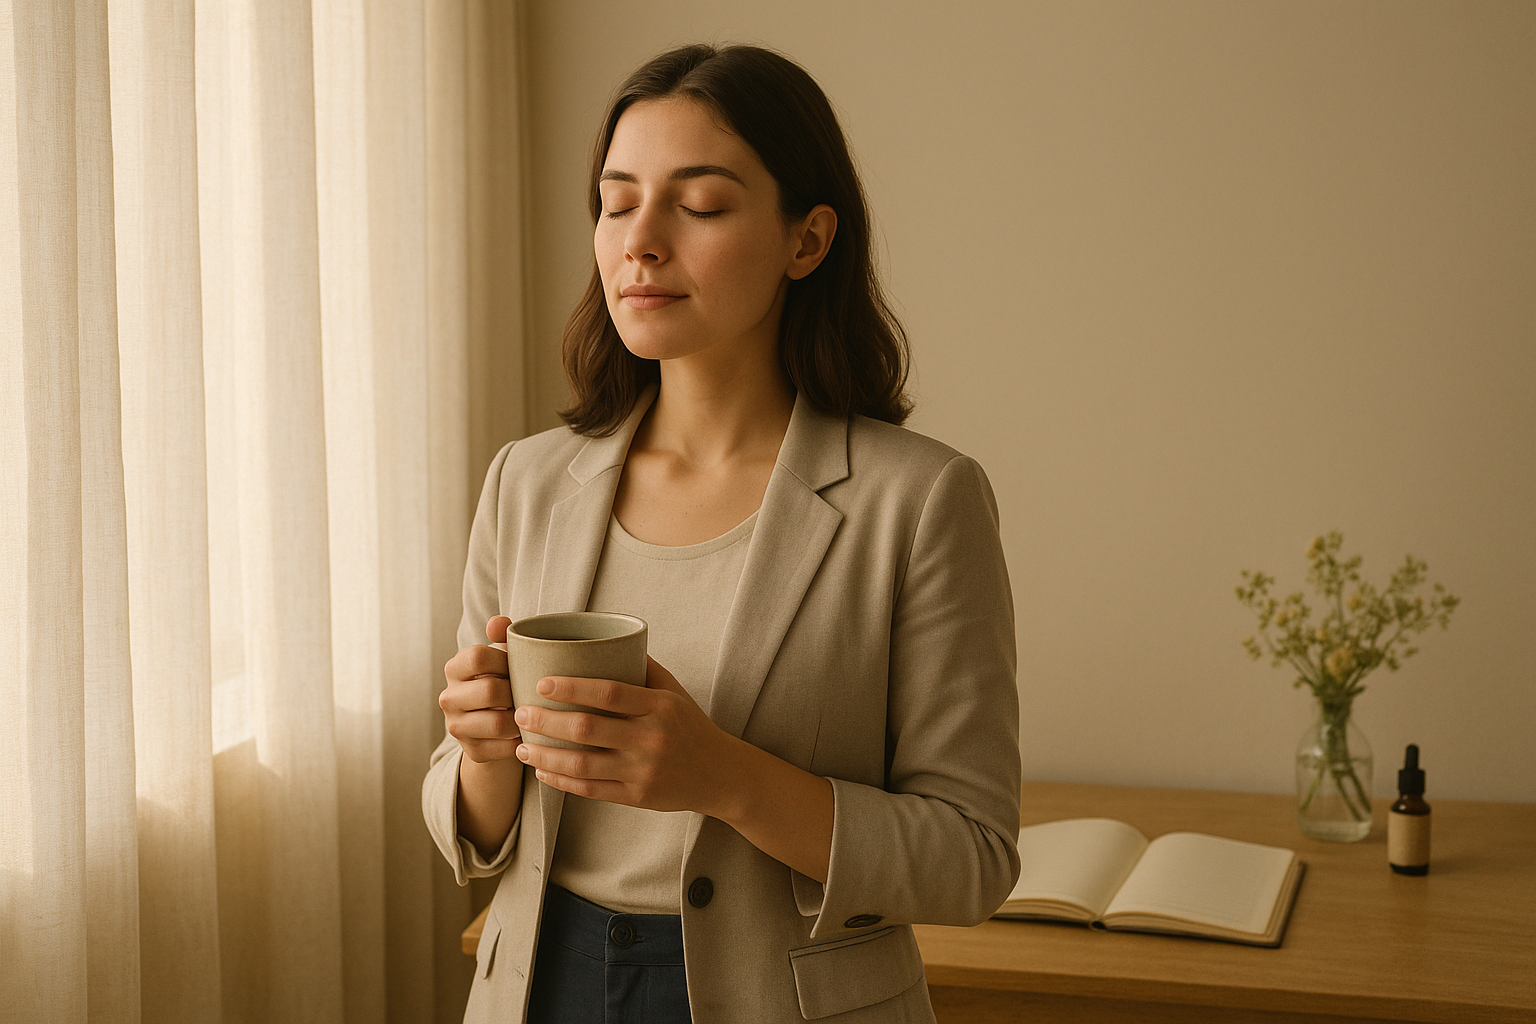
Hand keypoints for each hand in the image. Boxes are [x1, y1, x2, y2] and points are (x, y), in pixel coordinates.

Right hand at [440, 615, 521, 763]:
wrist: (498, 727)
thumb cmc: (505, 680)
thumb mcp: (503, 657)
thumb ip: (502, 636)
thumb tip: (499, 622)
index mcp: (454, 668)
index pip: (477, 656)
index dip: (505, 659)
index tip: (520, 664)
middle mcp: (449, 698)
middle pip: (490, 691)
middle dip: (518, 691)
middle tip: (533, 692)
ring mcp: (456, 727)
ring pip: (498, 723)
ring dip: (522, 719)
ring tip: (533, 713)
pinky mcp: (472, 751)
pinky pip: (504, 748)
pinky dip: (522, 741)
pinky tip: (530, 733)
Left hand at [513, 657, 738, 815]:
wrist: (720, 774)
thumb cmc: (691, 726)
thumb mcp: (674, 692)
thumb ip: (642, 668)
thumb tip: (602, 640)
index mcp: (659, 707)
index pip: (609, 693)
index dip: (572, 687)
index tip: (541, 683)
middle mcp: (651, 739)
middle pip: (587, 729)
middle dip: (546, 721)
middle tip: (520, 712)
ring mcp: (643, 771)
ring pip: (582, 764)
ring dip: (546, 755)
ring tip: (521, 745)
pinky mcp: (637, 797)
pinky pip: (590, 790)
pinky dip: (561, 781)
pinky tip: (542, 771)